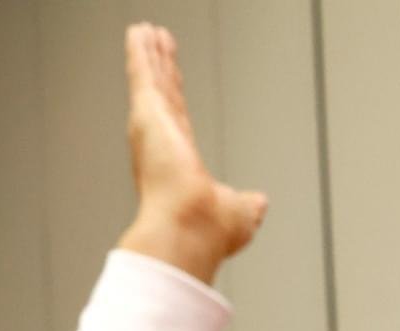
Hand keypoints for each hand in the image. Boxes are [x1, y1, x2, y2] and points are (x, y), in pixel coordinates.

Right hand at [112, 25, 265, 284]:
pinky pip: (144, 75)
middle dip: (160, 69)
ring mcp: (153, 128)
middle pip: (163, 95)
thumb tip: (260, 202)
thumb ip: (248, 204)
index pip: (179, 120)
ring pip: (152, 81)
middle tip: (155, 44)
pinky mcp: (148, 114)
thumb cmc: (210, 231)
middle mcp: (163, 144)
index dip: (175, 98)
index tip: (172, 80)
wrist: (191, 230)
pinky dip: (140, 53)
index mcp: (181, 163)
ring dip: (149, 55)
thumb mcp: (241, 214)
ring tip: (146, 31)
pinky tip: (139, 32)